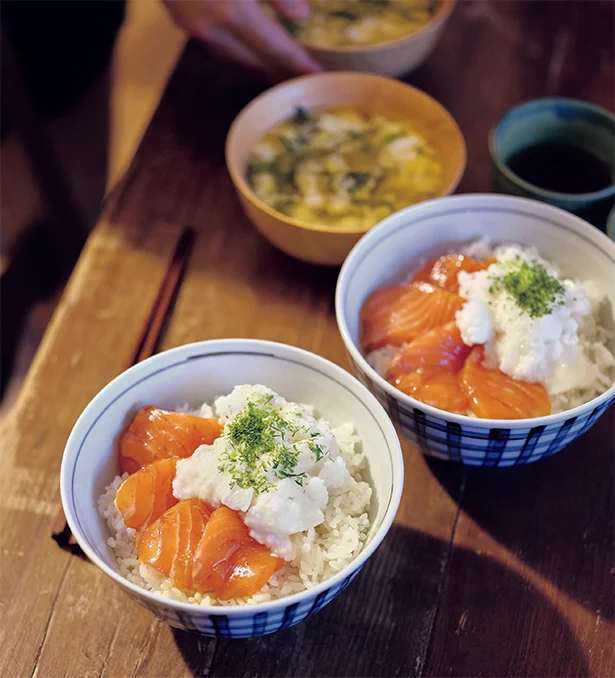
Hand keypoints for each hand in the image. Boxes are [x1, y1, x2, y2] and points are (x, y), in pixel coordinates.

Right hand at [163, 0, 322, 78]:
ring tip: (278, 72)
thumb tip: (303, 16)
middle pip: (255, 61)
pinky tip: (246, 52)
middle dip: (280, 71)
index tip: (317, 75)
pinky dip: (236, 55)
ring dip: (257, 67)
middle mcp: (212, 28)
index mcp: (234, 12)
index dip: (298, 63)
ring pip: (233, 59)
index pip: (277, 48)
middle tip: (301, 79)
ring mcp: (193, 27)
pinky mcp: (180, 20)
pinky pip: (216, 48)